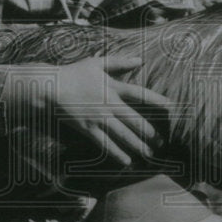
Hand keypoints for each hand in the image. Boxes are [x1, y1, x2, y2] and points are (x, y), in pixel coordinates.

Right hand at [2, 55, 170, 166]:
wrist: (50, 88)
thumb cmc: (73, 74)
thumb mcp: (96, 62)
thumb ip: (119, 62)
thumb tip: (140, 60)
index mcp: (113, 86)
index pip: (140, 94)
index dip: (157, 100)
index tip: (171, 107)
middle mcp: (109, 104)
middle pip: (135, 121)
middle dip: (150, 133)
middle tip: (163, 142)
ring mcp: (98, 117)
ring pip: (123, 135)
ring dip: (138, 146)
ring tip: (150, 154)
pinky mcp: (87, 128)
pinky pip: (105, 144)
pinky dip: (116, 153)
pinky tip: (127, 161)